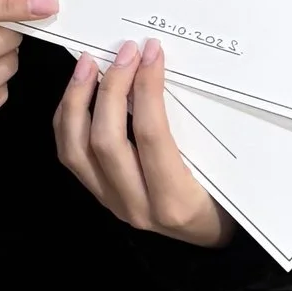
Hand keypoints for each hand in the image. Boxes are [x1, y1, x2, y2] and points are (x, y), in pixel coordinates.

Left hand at [53, 40, 232, 244]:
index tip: (152, 52)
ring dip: (78, 101)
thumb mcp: (221, 169)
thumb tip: (162, 69)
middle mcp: (136, 206)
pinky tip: (77, 90)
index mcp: (174, 200)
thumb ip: (193, 129)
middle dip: (112, 88)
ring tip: (90, 63)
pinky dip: (68, 118)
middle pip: (107, 140)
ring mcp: (111, 203)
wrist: (208, 238)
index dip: (147, 88)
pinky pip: (70, 155)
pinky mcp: (98, 196)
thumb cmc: (223, 200)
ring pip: (76, 149)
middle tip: (125, 52)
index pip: (151, 136)